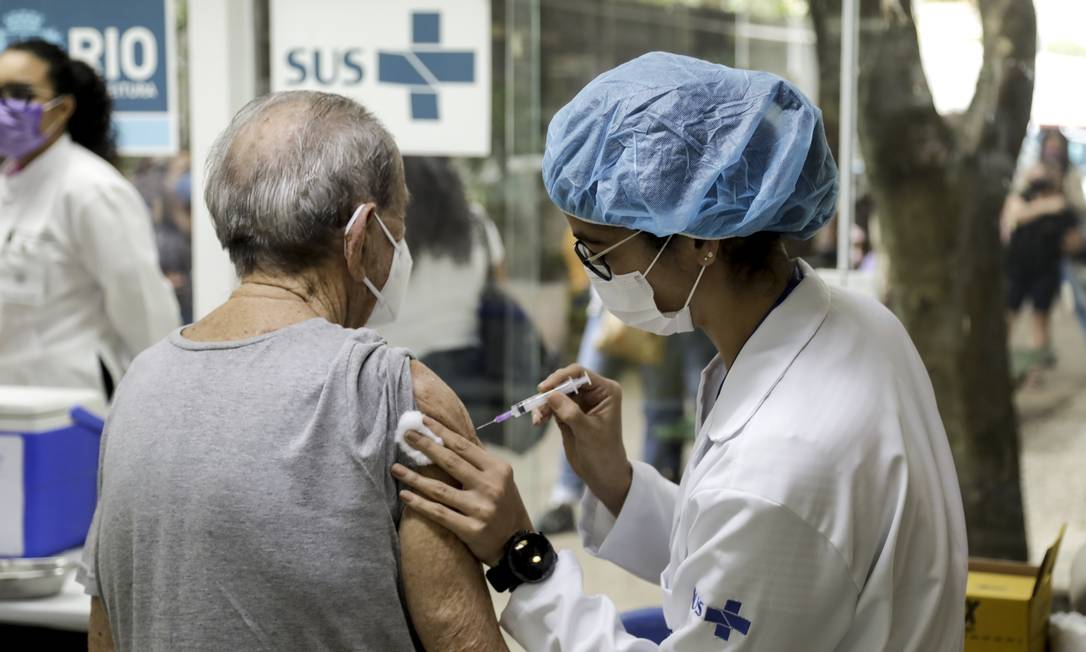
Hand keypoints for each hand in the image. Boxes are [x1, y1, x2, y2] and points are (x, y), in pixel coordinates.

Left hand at [392, 417, 531, 566]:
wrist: (516, 544)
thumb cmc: (504, 506)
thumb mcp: (500, 479)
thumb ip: (479, 460)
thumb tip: (455, 435)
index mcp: (498, 469)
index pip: (464, 446)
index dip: (442, 432)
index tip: (423, 420)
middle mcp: (490, 486)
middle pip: (451, 462)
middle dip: (426, 446)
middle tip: (406, 435)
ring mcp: (481, 508)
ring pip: (440, 489)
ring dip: (414, 477)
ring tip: (395, 468)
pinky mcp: (471, 529)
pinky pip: (439, 513)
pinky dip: (420, 503)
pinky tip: (405, 495)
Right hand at [532, 364, 631, 515]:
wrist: (602, 473)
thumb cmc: (603, 452)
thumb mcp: (587, 432)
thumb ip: (570, 412)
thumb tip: (550, 394)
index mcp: (606, 391)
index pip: (580, 374)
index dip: (561, 377)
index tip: (544, 389)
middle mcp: (594, 393)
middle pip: (565, 381)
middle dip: (550, 392)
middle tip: (538, 407)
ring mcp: (580, 402)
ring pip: (556, 393)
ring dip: (543, 404)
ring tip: (538, 419)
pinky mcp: (569, 413)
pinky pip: (552, 405)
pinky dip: (543, 411)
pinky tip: (538, 421)